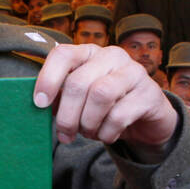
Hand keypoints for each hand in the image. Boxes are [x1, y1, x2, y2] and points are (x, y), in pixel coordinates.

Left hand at [34, 44, 177, 147]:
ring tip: (88, 132)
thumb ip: (61, 97)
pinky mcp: (149, 94)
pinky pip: (119, 115)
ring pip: (100, 95)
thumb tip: (41, 105)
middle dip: (67, 115)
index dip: (47, 79)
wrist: (147, 119)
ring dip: (88, 123)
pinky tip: (107, 135)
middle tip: (65, 134)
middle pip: (78, 82)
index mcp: (89, 53)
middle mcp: (112, 56)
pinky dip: (107, 132)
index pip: (63, 54)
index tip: (39, 104)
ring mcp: (134, 72)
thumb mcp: (80, 100)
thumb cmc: (106, 107)